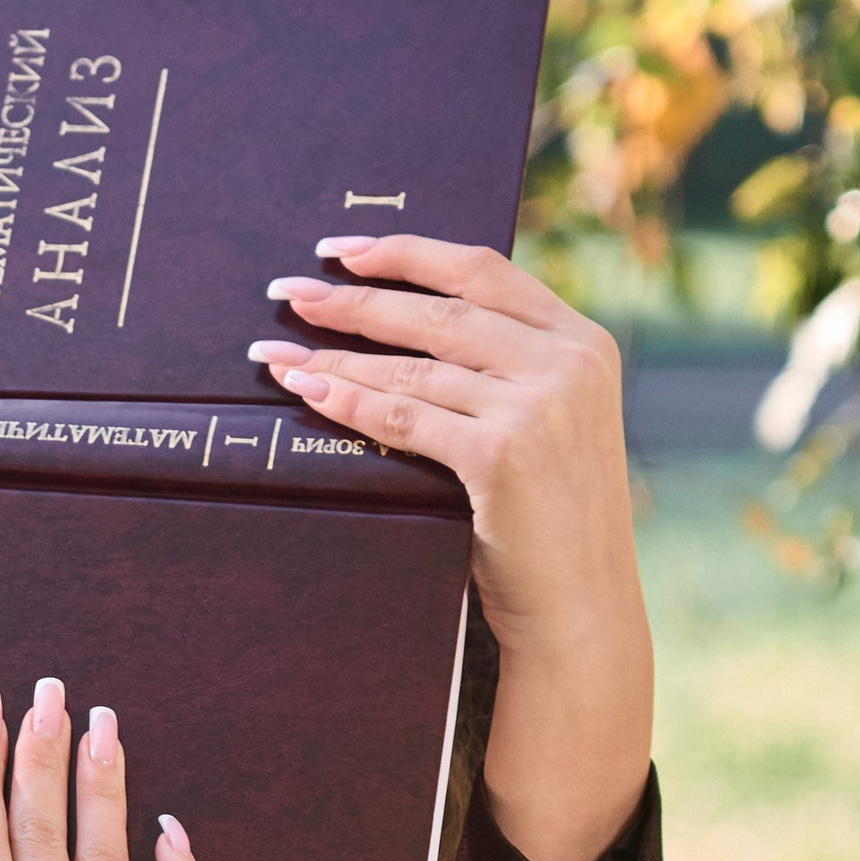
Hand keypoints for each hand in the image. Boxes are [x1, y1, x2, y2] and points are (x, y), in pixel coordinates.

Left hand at [250, 234, 652, 860]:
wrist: (580, 609)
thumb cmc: (549, 524)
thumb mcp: (550, 426)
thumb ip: (506, 371)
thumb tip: (407, 323)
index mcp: (583, 342)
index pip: (484, 271)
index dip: (408, 252)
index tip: (345, 251)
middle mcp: (568, 363)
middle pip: (440, 310)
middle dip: (355, 299)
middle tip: (289, 292)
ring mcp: (540, 407)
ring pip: (416, 366)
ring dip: (337, 352)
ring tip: (276, 350)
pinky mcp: (504, 455)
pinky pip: (406, 417)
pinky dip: (350, 402)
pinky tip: (306, 390)